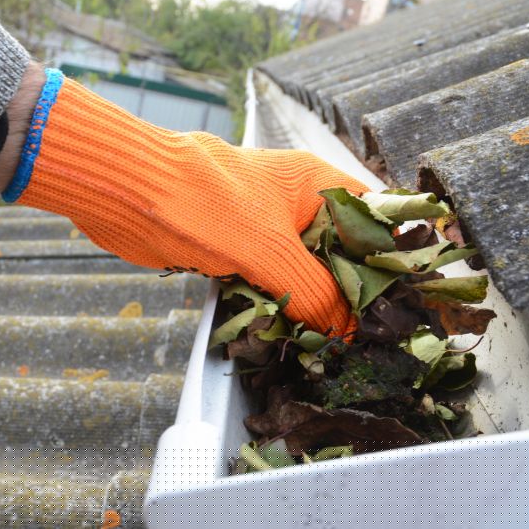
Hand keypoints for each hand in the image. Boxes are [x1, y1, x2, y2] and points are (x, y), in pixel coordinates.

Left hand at [2, 69, 369, 335]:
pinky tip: (288, 333)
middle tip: (365, 335)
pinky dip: (277, 305)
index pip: (374, 218)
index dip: (390, 258)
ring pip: (303, 271)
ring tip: (332, 343)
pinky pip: (269, 281)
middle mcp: (296, 204)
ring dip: (311, 304)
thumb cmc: (202, 204)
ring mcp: (266, 228)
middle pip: (339, 251)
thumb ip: (312, 290)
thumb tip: (345, 330)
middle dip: (349, 291)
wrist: (129, 194)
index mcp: (316, 185)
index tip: (399, 302)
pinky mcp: (237, 250)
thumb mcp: (269, 251)